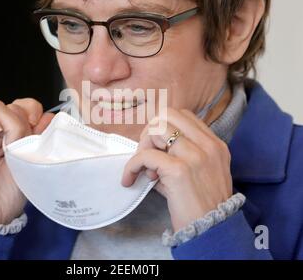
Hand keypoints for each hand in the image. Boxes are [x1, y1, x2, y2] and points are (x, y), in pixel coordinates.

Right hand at [0, 98, 54, 224]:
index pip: (26, 108)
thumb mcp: (31, 162)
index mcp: (16, 137)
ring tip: (8, 137)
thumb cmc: (8, 196)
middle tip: (23, 135)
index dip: (34, 111)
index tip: (39, 124)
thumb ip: (38, 139)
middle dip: (22, 116)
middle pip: (12, 105)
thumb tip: (49, 118)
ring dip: (5, 116)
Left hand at [122, 108, 232, 231]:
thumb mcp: (198, 174)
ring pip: (157, 129)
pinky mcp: (179, 170)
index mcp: (214, 144)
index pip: (183, 115)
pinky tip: (130, 179)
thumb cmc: (201, 205)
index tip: (157, 147)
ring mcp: (195, 156)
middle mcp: (208, 145)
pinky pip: (145, 155)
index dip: (163, 126)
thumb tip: (147, 153)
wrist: (212, 231)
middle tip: (147, 154)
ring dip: (143, 147)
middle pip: (168, 114)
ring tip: (144, 170)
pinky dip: (132, 165)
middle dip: (150, 131)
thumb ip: (178, 156)